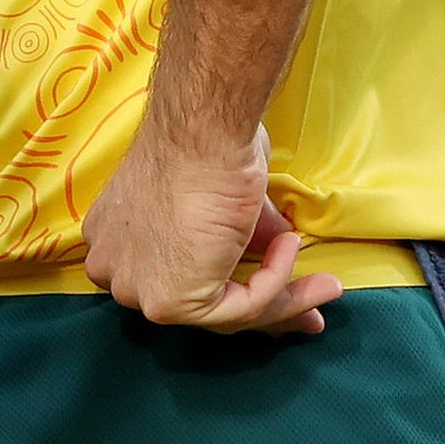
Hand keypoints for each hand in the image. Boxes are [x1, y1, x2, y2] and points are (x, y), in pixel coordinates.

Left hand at [79, 124, 337, 332]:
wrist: (204, 131)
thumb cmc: (207, 144)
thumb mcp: (222, 200)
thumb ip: (242, 235)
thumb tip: (281, 245)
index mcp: (115, 241)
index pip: (179, 279)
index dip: (234, 283)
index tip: (276, 281)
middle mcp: (115, 272)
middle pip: (204, 302)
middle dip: (268, 305)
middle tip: (314, 305)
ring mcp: (139, 290)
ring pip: (226, 312)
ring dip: (286, 298)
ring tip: (329, 287)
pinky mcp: (171, 302)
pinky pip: (242, 307)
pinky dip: (277, 281)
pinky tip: (291, 245)